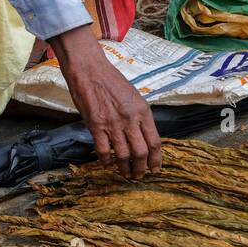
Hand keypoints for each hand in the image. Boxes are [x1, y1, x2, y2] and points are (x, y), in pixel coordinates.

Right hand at [51, 24, 159, 178]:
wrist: (91, 70)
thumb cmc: (112, 81)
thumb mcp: (134, 97)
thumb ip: (140, 117)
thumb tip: (144, 136)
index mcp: (143, 112)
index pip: (155, 142)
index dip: (156, 159)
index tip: (155, 169)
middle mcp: (131, 120)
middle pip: (141, 152)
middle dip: (142, 168)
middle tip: (139, 176)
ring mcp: (113, 124)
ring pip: (124, 155)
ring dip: (125, 168)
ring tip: (126, 174)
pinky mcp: (96, 126)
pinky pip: (104, 150)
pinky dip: (107, 161)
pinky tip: (108, 164)